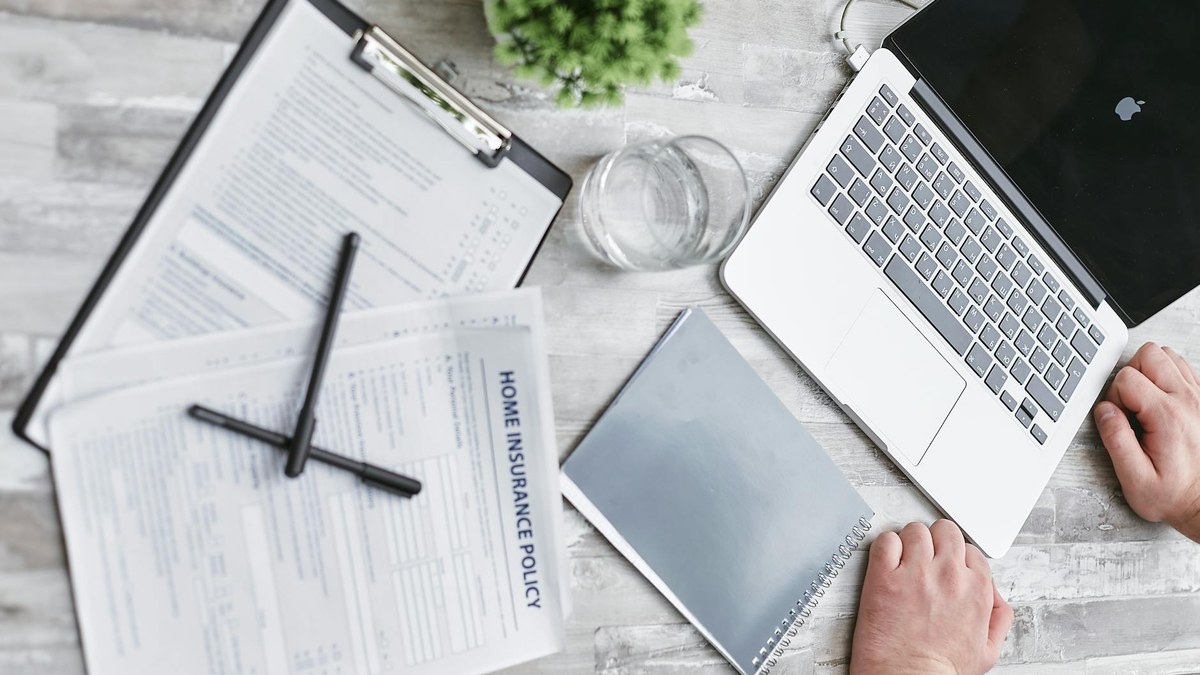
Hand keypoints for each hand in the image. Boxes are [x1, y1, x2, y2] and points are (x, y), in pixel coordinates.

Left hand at [849, 520, 1012, 674]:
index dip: (953, 556)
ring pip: (915, 530)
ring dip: (908, 543)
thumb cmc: (942, 669)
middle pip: (944, 530)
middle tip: (923, 558)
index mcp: (976, 588)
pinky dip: (884, 547)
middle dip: (934, 541)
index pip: (968, 548)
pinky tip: (886, 564)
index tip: (942, 565)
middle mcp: (949, 574)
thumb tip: (994, 595)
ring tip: (902, 563)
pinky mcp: (884, 575)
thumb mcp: (988, 649)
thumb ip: (998, 616)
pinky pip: (885, 540)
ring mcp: (916, 572)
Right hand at [1094, 342, 1199, 542]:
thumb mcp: (1135, 479)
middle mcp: (1188, 401)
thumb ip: (1116, 440)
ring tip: (1145, 399)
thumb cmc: (1175, 496)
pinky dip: (1168, 376)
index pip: (1127, 378)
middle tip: (1130, 402)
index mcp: (1168, 417)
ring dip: (1150, 371)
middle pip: (1150, 354)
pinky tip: (1161, 400)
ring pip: (1168, 355)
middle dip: (1131, 373)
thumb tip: (1104, 411)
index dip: (1113, 395)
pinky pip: (1184, 369)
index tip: (1120, 418)